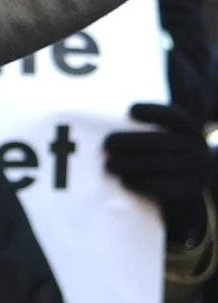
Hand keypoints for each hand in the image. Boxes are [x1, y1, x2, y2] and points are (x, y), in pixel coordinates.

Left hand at [105, 103, 213, 238]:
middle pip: (160, 142)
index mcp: (190, 130)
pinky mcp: (188, 191)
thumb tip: (123, 110)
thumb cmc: (164, 154)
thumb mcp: (166, 134)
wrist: (186, 190)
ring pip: (159, 164)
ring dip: (130, 164)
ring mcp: (195, 171)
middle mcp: (196, 149)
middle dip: (130, 142)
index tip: (131, 110)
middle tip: (106, 144)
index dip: (154, 112)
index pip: (176, 117)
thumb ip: (151, 120)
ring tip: (109, 164)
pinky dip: (141, 183)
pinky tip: (124, 180)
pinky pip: (162, 187)